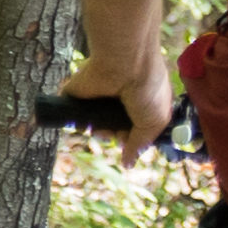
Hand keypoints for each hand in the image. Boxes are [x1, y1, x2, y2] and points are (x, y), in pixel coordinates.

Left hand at [53, 47, 176, 160]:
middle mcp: (120, 98)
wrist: (124, 64)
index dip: (132, 138)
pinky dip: (75, 122)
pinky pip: (72, 113)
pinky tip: (82, 123)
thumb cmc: (147, 89)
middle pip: (113, 127)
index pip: (133, 127)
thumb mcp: (155, 122)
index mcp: (142, 101)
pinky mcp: (78, 92)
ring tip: (101, 127)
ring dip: (97, 130)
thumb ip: (140, 144)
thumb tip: (129, 163)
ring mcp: (98, 95)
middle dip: (114, 135)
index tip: (132, 141)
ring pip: (93, 123)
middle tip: (117, 133)